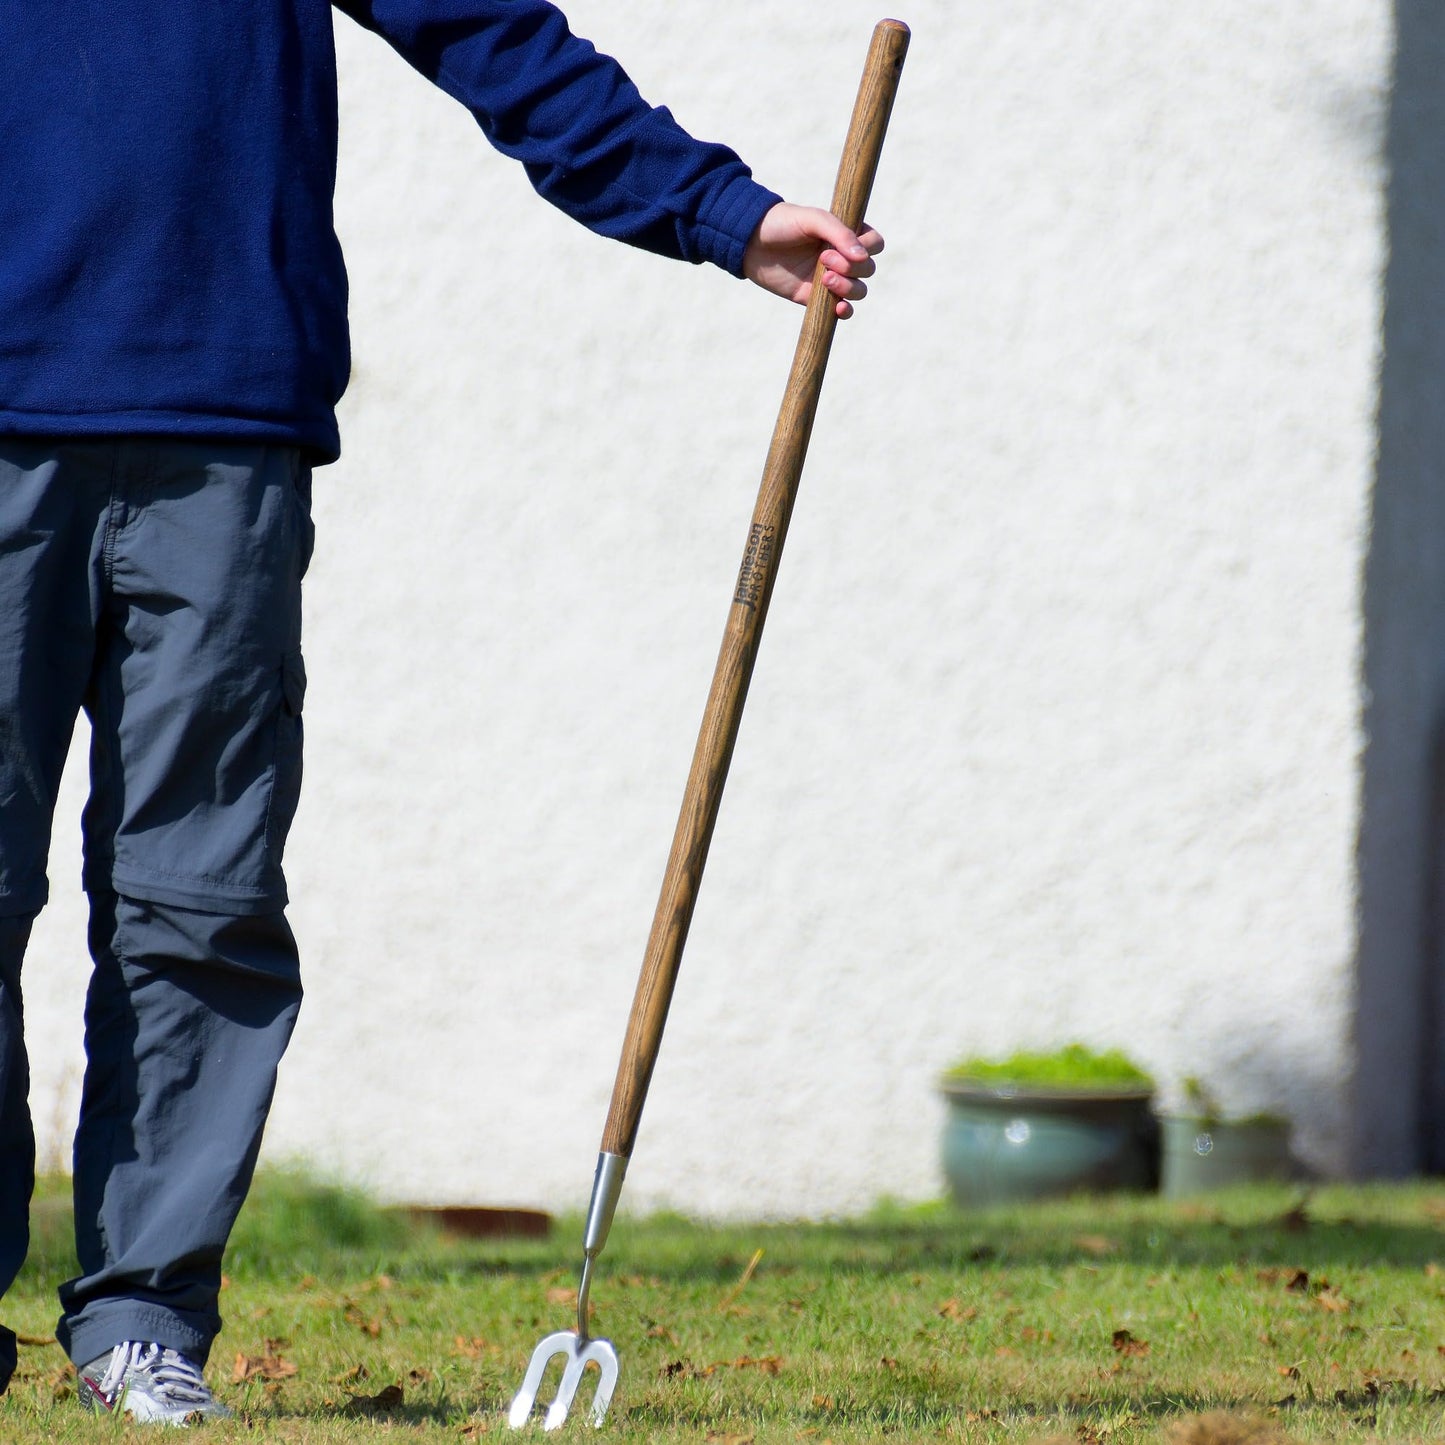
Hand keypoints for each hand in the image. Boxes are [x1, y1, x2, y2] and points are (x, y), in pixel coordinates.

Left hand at [742, 202, 883, 318]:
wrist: (750, 243)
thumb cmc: (782, 224)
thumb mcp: (812, 219)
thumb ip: (839, 232)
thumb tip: (862, 258)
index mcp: (845, 234)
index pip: (874, 244)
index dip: (867, 248)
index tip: (844, 247)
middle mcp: (842, 257)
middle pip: (868, 269)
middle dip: (851, 267)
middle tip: (822, 258)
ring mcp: (831, 278)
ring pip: (859, 290)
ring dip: (848, 287)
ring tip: (824, 279)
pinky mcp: (816, 298)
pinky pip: (842, 309)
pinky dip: (846, 311)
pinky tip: (838, 307)